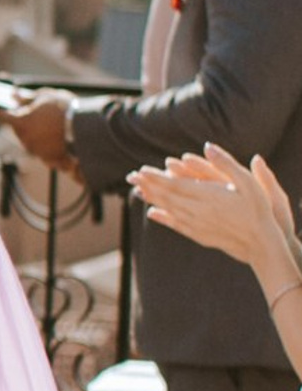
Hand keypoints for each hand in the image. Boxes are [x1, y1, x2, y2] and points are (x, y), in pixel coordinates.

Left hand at [4, 94, 75, 171]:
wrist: (87, 130)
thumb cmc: (65, 109)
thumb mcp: (44, 96)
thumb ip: (26, 97)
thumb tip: (13, 95)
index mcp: (20, 123)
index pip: (0, 117)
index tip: (0, 106)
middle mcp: (24, 139)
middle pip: (17, 129)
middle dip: (22, 120)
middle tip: (35, 111)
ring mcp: (36, 151)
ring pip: (30, 140)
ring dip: (36, 133)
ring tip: (52, 124)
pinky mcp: (48, 160)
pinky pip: (44, 152)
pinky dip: (48, 146)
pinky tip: (58, 139)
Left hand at [129, 141, 298, 293]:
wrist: (261, 244)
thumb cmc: (258, 210)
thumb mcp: (247, 182)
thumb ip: (226, 164)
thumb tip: (207, 146)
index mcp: (208, 197)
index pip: (175, 185)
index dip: (156, 178)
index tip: (141, 170)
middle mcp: (198, 211)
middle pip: (167, 197)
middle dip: (148, 186)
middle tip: (131, 176)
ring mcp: (196, 225)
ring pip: (168, 210)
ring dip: (152, 199)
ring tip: (137, 190)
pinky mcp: (199, 235)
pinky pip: (176, 225)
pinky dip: (162, 218)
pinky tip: (152, 213)